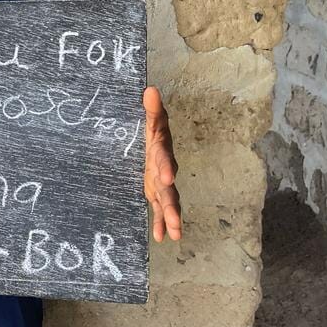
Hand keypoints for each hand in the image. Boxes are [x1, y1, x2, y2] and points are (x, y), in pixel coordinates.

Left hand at [143, 86, 181, 241]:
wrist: (155, 141)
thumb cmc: (154, 130)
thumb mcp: (152, 120)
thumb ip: (151, 109)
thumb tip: (150, 89)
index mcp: (161, 151)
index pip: (163, 159)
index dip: (165, 167)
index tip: (165, 178)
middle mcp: (164, 169)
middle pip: (169, 188)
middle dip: (171, 203)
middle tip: (174, 219)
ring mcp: (161, 183)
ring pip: (167, 202)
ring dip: (171, 217)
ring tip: (176, 235)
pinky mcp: (156, 192)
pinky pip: (159, 209)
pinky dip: (160, 223)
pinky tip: (161, 238)